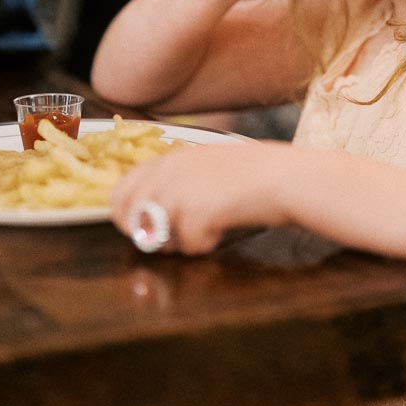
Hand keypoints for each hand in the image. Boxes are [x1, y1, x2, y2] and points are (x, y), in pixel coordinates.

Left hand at [112, 140, 293, 253]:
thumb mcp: (207, 163)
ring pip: (155, 237)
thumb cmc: (253, 173)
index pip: (121, 189)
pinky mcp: (195, 214)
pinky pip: (188, 246)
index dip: (124, 214)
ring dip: (178, 241)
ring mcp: (178, 193)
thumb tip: (148, 210)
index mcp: (169, 159)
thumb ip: (176, 180)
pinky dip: (206, 244)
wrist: (285, 176)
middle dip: (146, 234)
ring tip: (207, 227)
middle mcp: (167, 173)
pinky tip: (223, 228)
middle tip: (174, 237)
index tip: (139, 228)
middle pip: (128, 217)